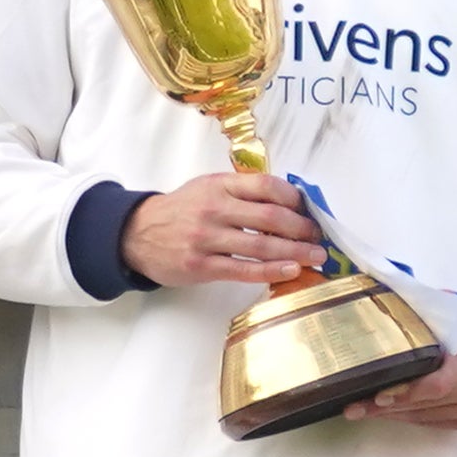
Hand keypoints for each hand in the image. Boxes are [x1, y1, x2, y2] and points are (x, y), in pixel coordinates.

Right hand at [120, 170, 325, 293]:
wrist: (137, 234)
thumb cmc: (181, 210)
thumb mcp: (207, 187)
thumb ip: (241, 190)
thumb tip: (288, 200)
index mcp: (219, 185)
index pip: (266, 186)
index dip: (294, 198)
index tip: (309, 209)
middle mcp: (214, 209)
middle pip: (270, 217)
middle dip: (301, 228)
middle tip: (319, 236)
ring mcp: (207, 238)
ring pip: (261, 246)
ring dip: (295, 252)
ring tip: (316, 256)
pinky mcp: (201, 266)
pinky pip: (243, 269)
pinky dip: (271, 270)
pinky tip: (291, 270)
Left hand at [344, 310, 456, 429]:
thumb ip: (433, 312)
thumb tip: (394, 300)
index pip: (437, 386)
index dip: (407, 394)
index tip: (379, 394)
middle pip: (424, 406)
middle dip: (385, 408)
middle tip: (352, 406)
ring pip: (426, 417)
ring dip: (393, 415)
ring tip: (361, 411)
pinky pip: (435, 422)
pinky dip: (412, 416)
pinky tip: (389, 412)